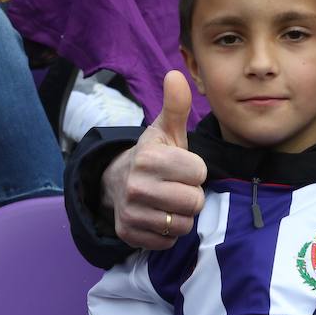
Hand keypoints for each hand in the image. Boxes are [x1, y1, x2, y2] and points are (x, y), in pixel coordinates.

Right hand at [102, 71, 206, 249]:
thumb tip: (176, 74)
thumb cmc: (153, 155)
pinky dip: (168, 232)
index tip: (181, 166)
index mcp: (148, 157)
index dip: (195, 170)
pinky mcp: (129, 234)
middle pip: (194, 201)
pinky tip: (158, 215)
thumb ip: (176, 105)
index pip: (199, 172)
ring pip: (183, 224)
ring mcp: (131, 212)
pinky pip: (168, 241)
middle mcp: (137, 185)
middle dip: (191, 194)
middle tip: (176, 185)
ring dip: (182, 215)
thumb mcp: (165, 130)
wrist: (116, 181)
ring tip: (169, 200)